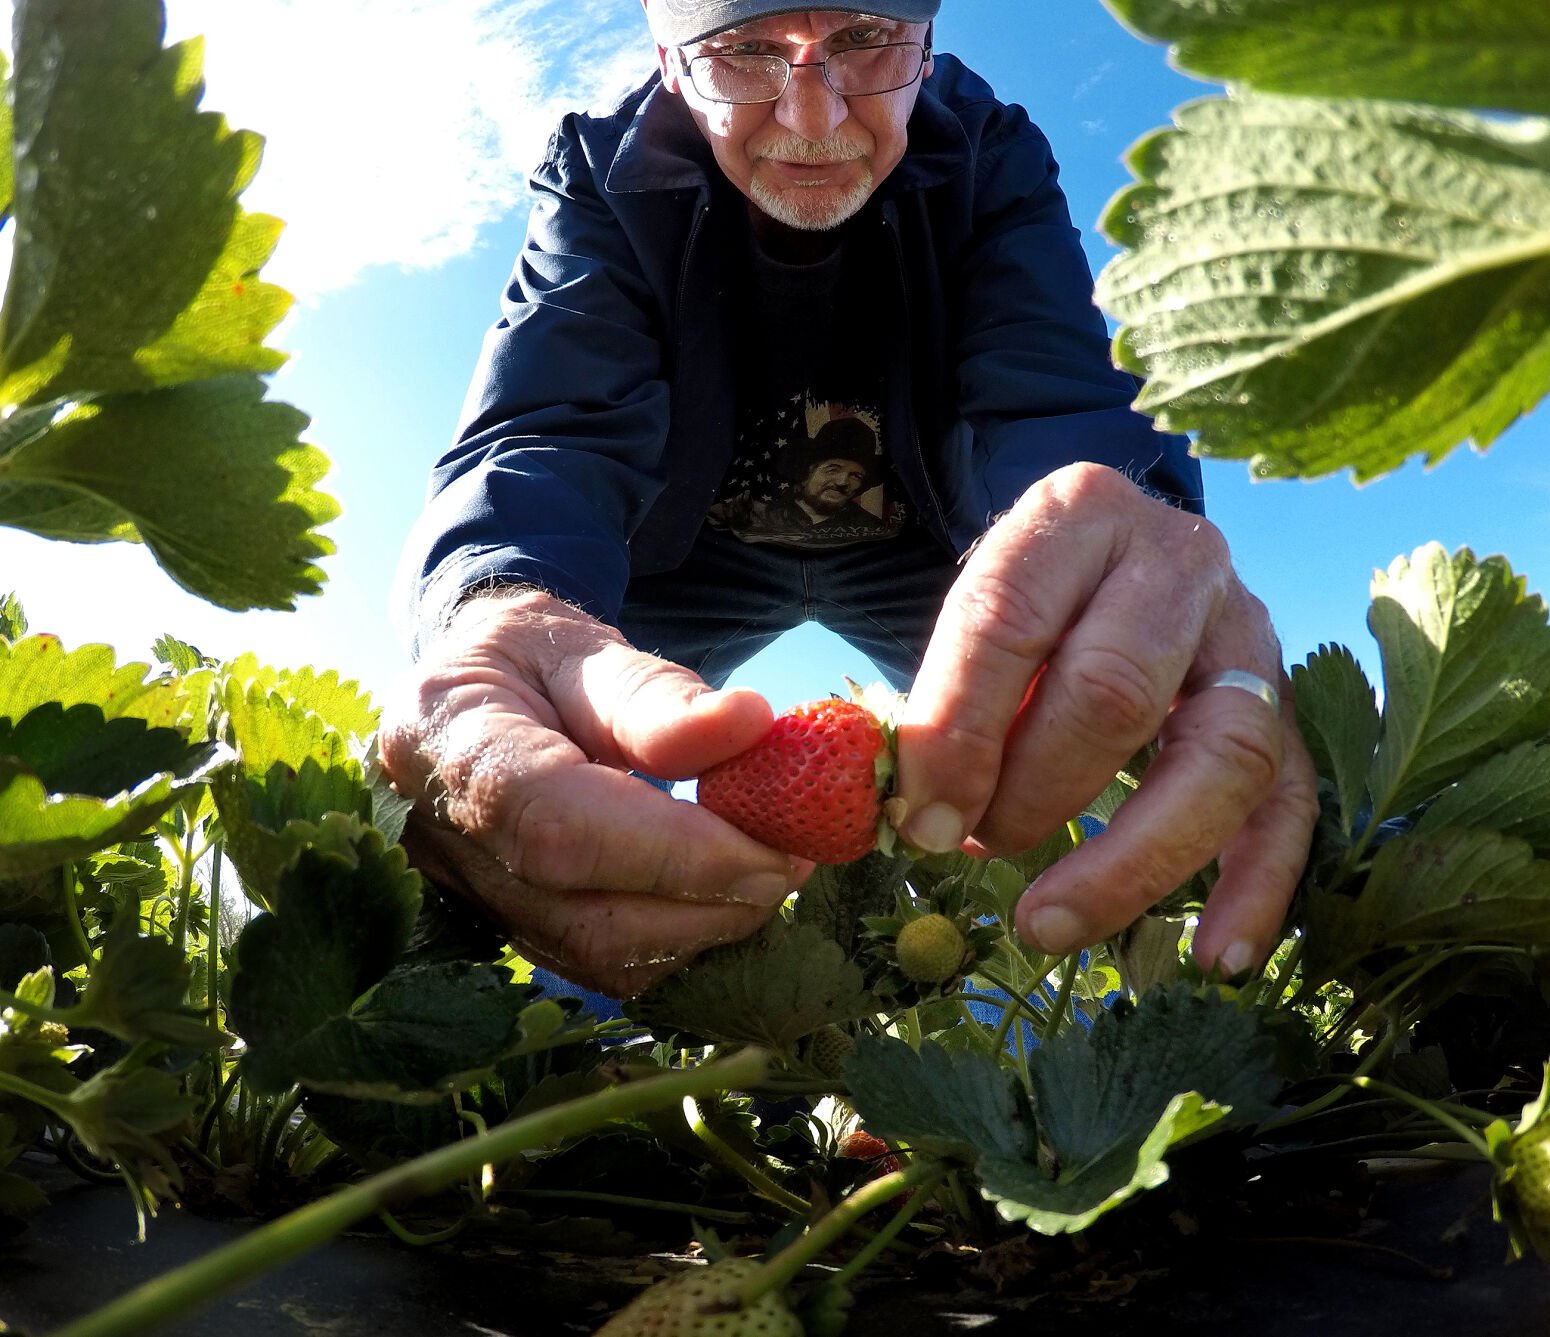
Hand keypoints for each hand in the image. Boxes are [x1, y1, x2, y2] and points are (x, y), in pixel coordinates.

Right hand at [377, 591, 806, 997]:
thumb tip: (752, 725)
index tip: (774, 846)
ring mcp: (465, 895)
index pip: (559, 826)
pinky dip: (675, 941)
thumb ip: (657, 696)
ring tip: (767, 870)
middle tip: (794, 858)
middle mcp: (440, 835)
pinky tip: (719, 893)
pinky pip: (597, 965)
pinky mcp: (504, 930)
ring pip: (595, 956)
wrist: (470, 692)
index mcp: (445, 739)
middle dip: (707, 899)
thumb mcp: (586, 648)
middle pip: (582, 913)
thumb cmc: (529, 658)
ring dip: (702, 928)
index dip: (675, 853)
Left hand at [894, 462, 1318, 977]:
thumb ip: (945, 702)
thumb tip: (925, 821)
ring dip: (1130, 856)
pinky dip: (1256, 889)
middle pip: (1116, 686)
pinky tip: (1215, 960)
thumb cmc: (1029, 607)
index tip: (921, 819)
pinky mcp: (1289, 709)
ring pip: (1223, 751)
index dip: (957, 727)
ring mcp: (1249, 634)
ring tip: (1048, 922)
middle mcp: (1179, 558)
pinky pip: (1292, 806)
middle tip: (975, 844)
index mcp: (1078, 513)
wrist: (1114, 564)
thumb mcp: (974, 621)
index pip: (1010, 616)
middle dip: (1034, 788)